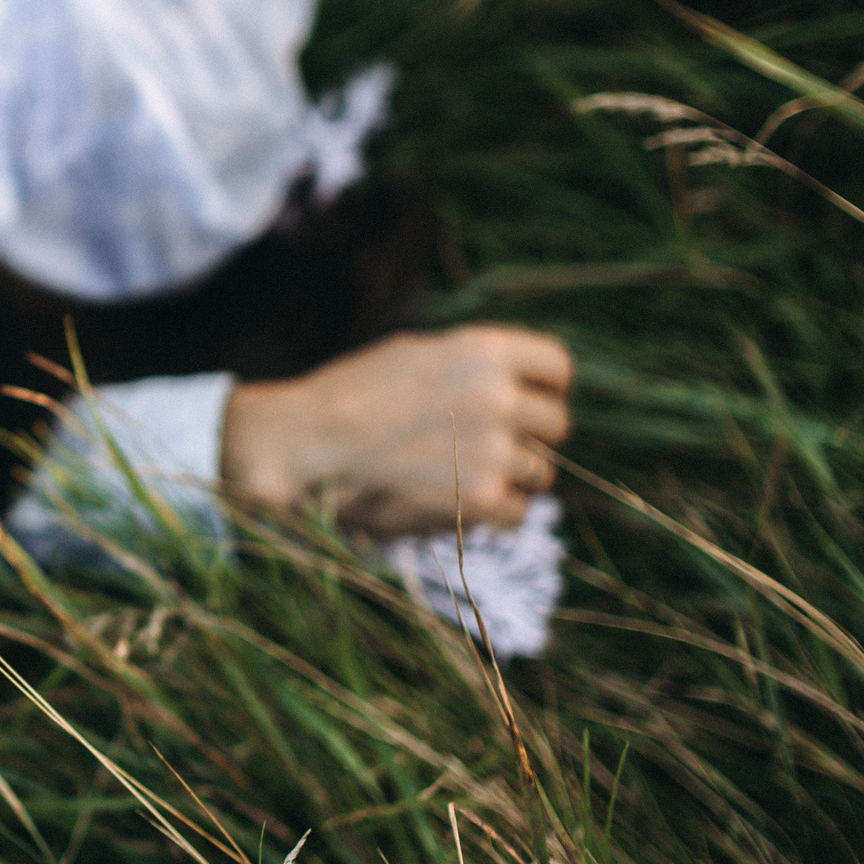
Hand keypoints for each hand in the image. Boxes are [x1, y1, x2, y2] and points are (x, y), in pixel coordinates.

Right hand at [222, 325, 573, 536]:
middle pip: (556, 425)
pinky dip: (489, 513)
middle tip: (480, 446)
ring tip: (454, 473)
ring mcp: (495, 449)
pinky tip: (448, 499)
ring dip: (508, 478)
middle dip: (527, 437)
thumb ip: (473, 367)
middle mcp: (500, 395)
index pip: (558, 368)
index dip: (542, 389)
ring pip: (541, 473)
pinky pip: (517, 513)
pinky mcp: (483, 498)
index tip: (521, 404)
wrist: (305, 444)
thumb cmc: (352, 395)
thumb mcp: (416, 354)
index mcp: (484, 350)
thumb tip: (519, 386)